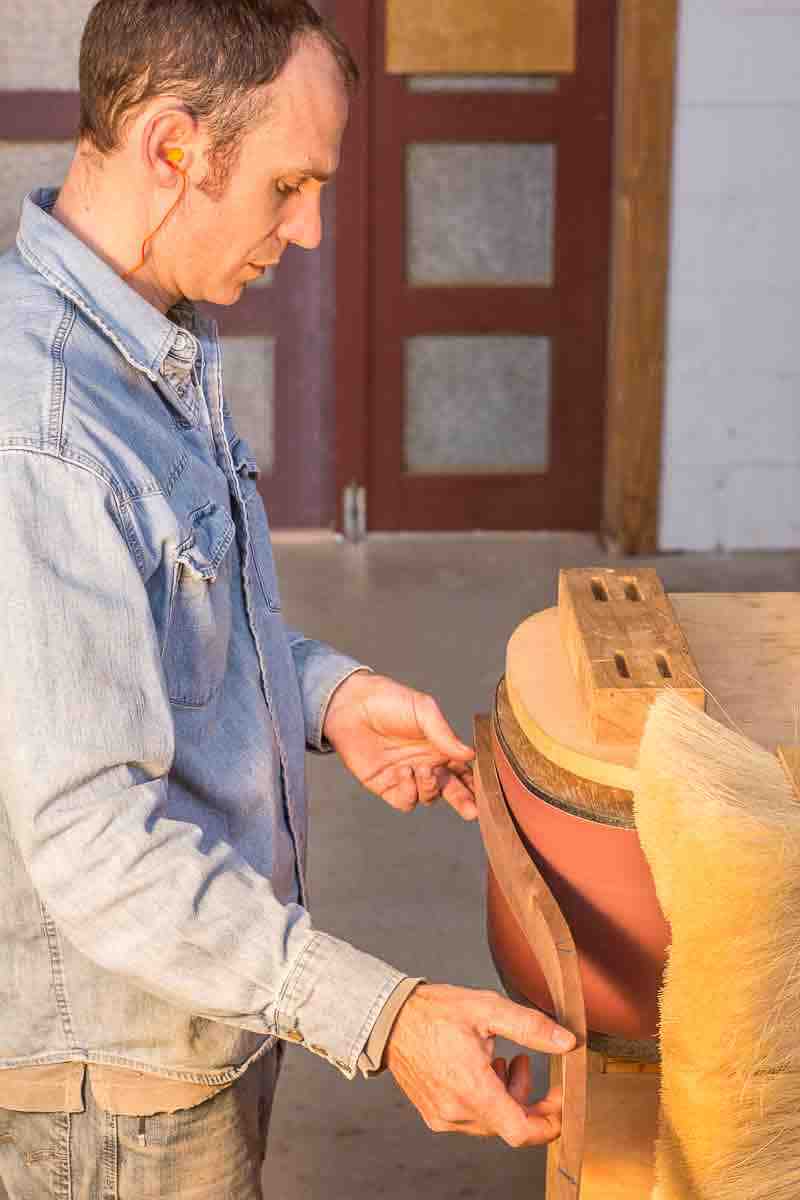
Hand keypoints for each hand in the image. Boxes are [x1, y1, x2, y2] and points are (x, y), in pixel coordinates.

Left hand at [322, 673, 476, 819]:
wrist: (352, 705)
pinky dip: (408, 792)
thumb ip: (445, 734)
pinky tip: (404, 773)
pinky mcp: (385, 786)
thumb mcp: (423, 710)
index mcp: (439, 748)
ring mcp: (406, 777)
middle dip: (464, 803)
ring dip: (430, 788)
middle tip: (472, 811)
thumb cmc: (390, 701)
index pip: (463, 770)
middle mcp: (426, 765)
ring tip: (423, 770)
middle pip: (451, 791)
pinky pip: (404, 801)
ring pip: (428, 798)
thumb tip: (470, 755)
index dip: (475, 783)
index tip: (486, 791)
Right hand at [385, 983, 574, 1146]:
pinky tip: (482, 1068)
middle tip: (527, 1063)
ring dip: (506, 1094)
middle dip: (527, 1097)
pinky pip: (472, 1117)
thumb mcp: (487, 1009)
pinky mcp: (434, 1114)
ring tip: (504, 1058)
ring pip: (491, 1121)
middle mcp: (456, 1112)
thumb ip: (531, 1027)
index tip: (560, 1105)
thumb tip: (566, 1042)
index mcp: (472, 1090)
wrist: (388, 1019)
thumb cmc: (433, 1012)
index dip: (548, 1124)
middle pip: (509, 1124)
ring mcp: (443, 1117)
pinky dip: (486, 1097)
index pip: (521, 1132)